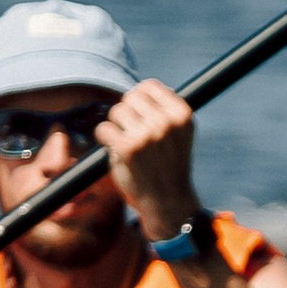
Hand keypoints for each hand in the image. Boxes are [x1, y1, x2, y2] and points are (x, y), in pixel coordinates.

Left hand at [99, 79, 199, 242]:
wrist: (167, 201)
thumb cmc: (168, 165)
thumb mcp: (178, 133)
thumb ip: (164, 111)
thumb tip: (140, 91)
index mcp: (182, 114)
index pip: (150, 86)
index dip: (140, 100)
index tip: (142, 118)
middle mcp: (167, 121)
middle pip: (130, 97)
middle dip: (127, 113)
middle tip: (133, 134)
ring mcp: (147, 134)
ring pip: (115, 111)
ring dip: (116, 127)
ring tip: (128, 144)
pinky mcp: (127, 147)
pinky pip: (104, 128)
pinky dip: (105, 139)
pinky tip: (118, 151)